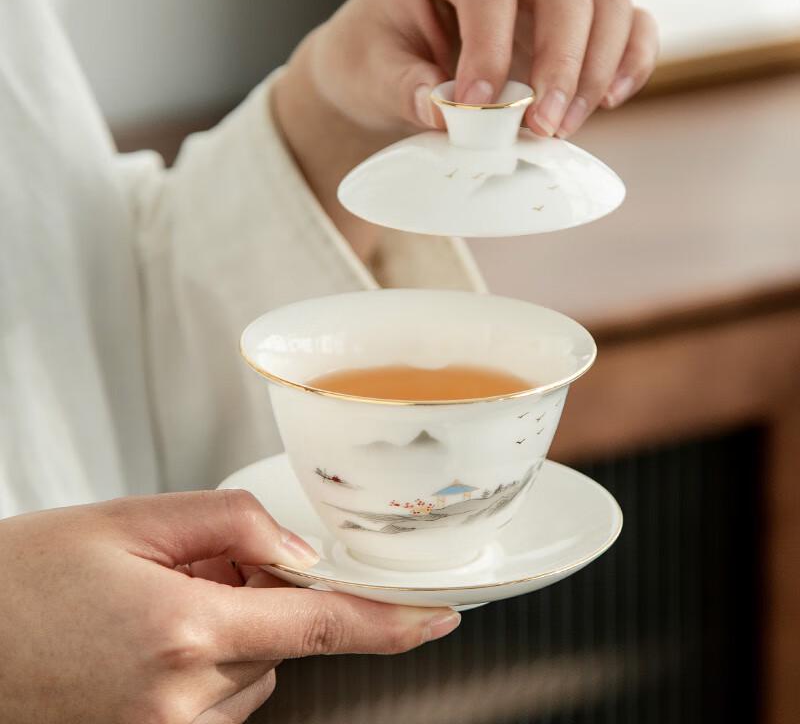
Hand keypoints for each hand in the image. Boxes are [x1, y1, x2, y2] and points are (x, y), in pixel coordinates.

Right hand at [0, 491, 459, 722]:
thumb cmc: (26, 580)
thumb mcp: (130, 521)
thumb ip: (230, 523)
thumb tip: (297, 551)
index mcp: (185, 633)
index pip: (321, 627)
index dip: (392, 622)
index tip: (440, 617)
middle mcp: (181, 701)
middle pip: (283, 641)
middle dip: (263, 595)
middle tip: (197, 565)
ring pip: (255, 670)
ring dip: (233, 630)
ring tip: (159, 602)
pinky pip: (220, 699)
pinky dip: (211, 661)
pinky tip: (154, 637)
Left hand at [273, 0, 657, 256]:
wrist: (387, 60)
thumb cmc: (376, 56)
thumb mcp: (372, 73)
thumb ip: (406, 89)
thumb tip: (447, 113)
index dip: (488, 51)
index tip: (474, 108)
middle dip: (559, 65)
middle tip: (540, 128)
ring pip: (605, 1)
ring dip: (596, 71)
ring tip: (560, 128)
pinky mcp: (568, 16)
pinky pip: (626, 20)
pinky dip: (632, 58)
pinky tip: (609, 100)